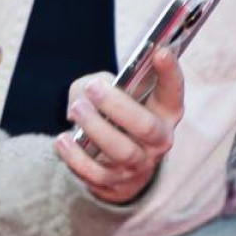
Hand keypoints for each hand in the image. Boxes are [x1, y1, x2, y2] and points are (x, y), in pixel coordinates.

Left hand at [56, 48, 181, 203]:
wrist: (116, 168)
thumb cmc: (113, 119)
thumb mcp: (110, 96)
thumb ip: (100, 85)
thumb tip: (89, 90)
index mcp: (164, 114)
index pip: (173, 93)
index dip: (170, 74)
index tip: (161, 51)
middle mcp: (158, 141)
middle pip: (146, 126)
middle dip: (118, 105)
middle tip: (94, 88)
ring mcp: (139, 164)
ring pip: (122, 150)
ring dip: (96, 128)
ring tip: (77, 109)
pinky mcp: (115, 183)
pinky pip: (95, 173)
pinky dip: (76, 157)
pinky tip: (62, 140)